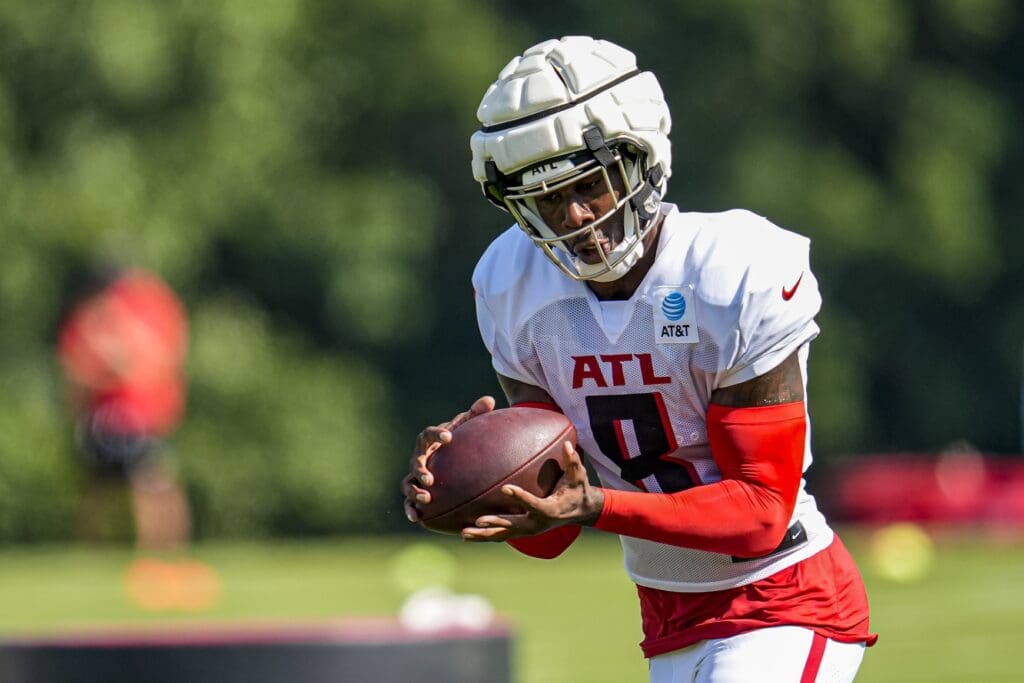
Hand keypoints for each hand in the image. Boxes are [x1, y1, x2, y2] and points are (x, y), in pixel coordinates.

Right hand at [401, 395, 495, 522]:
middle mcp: (419, 457)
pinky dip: (410, 509)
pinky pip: (408, 501)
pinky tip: (417, 518)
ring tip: (426, 499)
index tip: (448, 437)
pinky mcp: (415, 492)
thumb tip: (489, 399)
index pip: (429, 435)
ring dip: (414, 491)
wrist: (448, 457)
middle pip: (415, 462)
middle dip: (421, 470)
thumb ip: (476, 415)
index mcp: (430, 440)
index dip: (437, 434)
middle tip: (431, 479)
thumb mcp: (467, 428)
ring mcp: (414, 476)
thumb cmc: (458, 442)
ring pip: (407, 483)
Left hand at [461, 441, 603, 541]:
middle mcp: (538, 524)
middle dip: (495, 524)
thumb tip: (568, 445)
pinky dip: (486, 534)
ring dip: (483, 535)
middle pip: (513, 526)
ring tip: (463, 534)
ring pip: (503, 535)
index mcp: (550, 510)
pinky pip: (502, 534)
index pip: (534, 504)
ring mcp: (529, 530)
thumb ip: (572, 462)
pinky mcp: (523, 530)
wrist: (581, 511)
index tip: (505, 488)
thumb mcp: (578, 477)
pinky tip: (467, 533)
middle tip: (477, 521)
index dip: (520, 497)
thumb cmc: (578, 490)